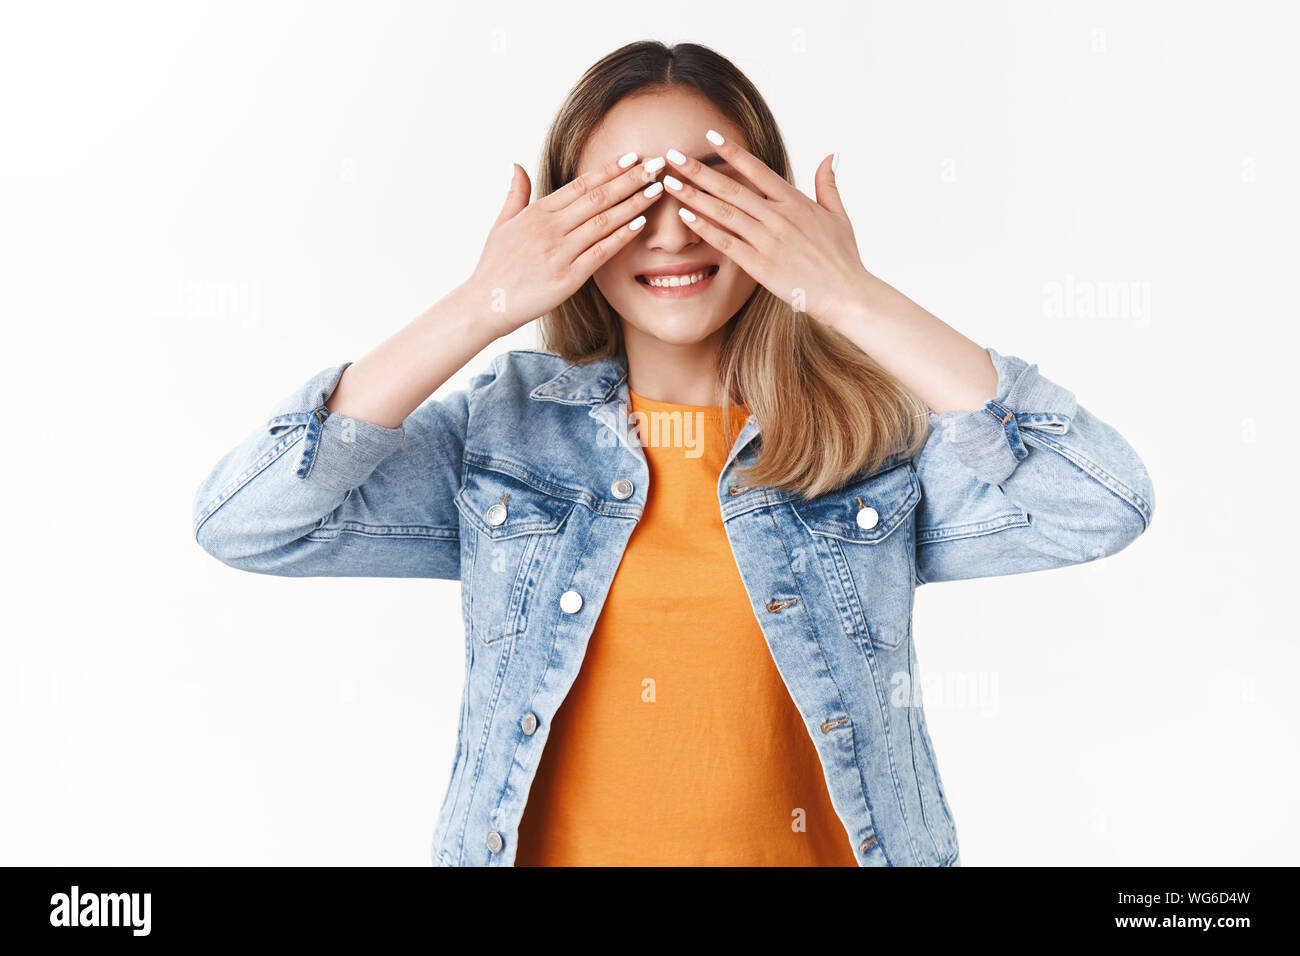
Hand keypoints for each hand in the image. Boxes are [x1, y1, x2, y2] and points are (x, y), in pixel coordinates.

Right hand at [461, 152, 666, 337]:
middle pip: (598, 197)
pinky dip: (621, 237)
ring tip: (657, 189)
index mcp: (537, 212)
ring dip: (633, 203)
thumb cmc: (495, 265)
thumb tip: (516, 165)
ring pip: (603, 222)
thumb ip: (516, 194)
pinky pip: (600, 253)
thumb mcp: (501, 223)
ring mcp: (559, 252)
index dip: (609, 169)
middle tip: (657, 165)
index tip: (632, 156)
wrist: (485, 303)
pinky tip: (640, 224)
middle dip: (630, 179)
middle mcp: (550, 228)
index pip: (581, 184)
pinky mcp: (567, 278)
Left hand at [663, 133, 875, 330]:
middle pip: (731, 187)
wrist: (848, 294)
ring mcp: (768, 240)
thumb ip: (828, 185)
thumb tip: (829, 155)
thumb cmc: (843, 258)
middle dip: (698, 170)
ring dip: (693, 196)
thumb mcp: (839, 216)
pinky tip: (684, 216)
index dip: (732, 152)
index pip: (757, 170)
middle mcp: (779, 216)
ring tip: (669, 182)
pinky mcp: (760, 265)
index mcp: (795, 202)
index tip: (709, 136)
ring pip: (724, 212)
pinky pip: (726, 242)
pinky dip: (704, 228)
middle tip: (672, 156)